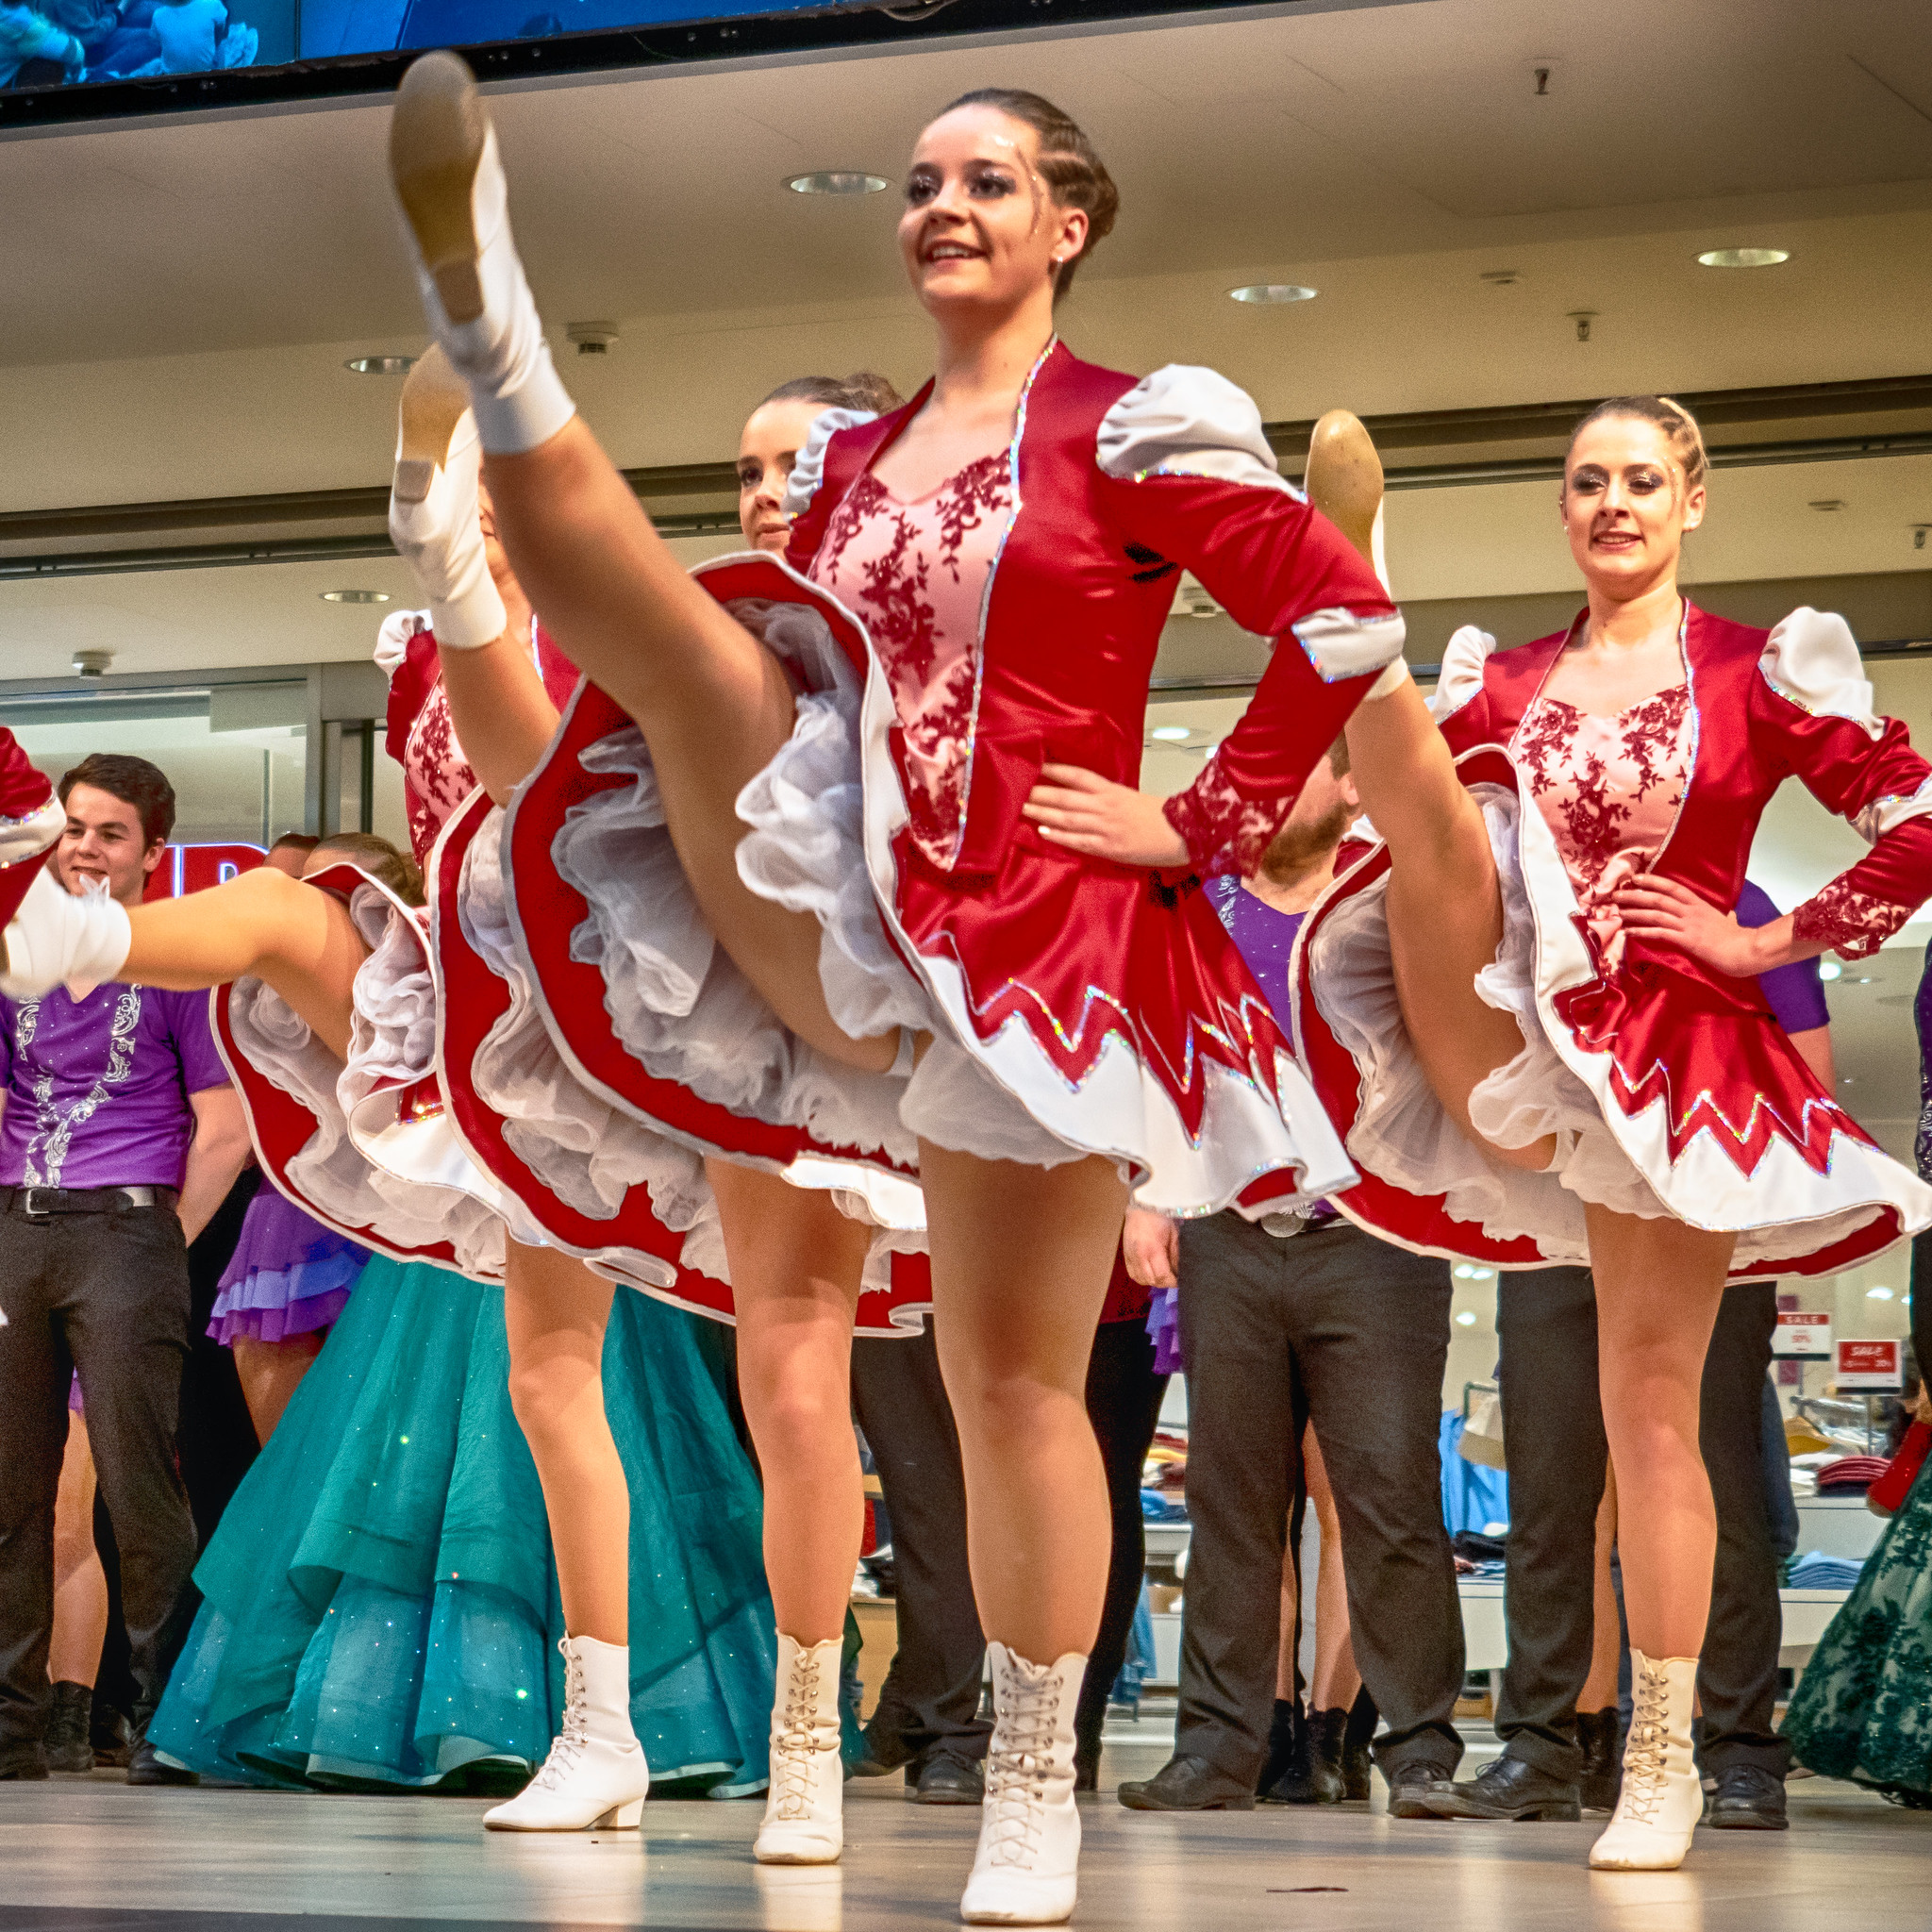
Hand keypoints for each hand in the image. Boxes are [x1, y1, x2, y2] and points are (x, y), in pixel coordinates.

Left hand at [1023, 765, 1188, 867]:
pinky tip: (1043, 832)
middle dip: (1038, 793)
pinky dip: (1059, 836)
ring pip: (1066, 818)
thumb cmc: (1159, 815)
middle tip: (1015, 788)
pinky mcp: (1109, 847)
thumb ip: (1106, 795)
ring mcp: (1105, 827)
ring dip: (1042, 813)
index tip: (1034, 765)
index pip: (1077, 775)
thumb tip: (1080, 794)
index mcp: (1112, 790)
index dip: (1054, 769)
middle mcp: (1105, 806)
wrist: (1183, 833)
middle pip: (1064, 796)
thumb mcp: (1131, 797)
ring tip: (1021, 808)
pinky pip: (1078, 841)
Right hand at [1122, 1207, 1180, 1288]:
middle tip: (1173, 1278)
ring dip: (1152, 1281)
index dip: (1173, 1282)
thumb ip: (1176, 1256)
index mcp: (1152, 1249)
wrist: (1142, 1205)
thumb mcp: (1174, 1235)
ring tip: (1161, 1275)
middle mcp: (1138, 1256)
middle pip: (1151, 1280)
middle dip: (1164, 1282)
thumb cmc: (1160, 1217)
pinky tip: (1149, 1272)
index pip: (1162, 1276)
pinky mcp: (1125, 1254)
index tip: (1180, 1280)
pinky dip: (1142, 1277)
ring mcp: (1130, 1256)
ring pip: (1140, 1280)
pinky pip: (1132, 1274)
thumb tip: (1179, 1272)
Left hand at [1612, 876, 1770, 976]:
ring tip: (1616, 912)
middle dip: (1635, 895)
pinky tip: (1628, 932)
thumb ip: (1720, 914)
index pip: (1672, 887)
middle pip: (1658, 898)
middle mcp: (1691, 911)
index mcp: (1699, 904)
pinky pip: (1659, 933)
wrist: (1746, 950)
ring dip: (1634, 912)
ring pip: (1655, 914)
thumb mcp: (1727, 919)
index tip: (1635, 878)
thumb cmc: (1738, 937)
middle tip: (1615, 894)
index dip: (1652, 881)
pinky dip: (1642, 932)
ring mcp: (1688, 925)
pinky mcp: (1687, 940)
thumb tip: (1724, 914)